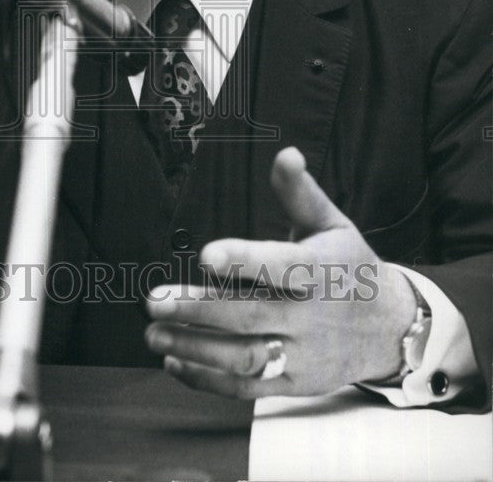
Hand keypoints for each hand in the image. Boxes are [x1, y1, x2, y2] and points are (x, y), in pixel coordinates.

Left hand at [145, 146, 418, 398]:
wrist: (388, 327)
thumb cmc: (349, 266)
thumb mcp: (331, 223)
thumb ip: (299, 192)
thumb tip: (286, 153)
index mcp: (320, 270)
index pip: (281, 266)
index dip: (245, 260)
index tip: (205, 256)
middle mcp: (311, 316)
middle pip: (250, 316)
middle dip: (197, 310)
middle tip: (153, 301)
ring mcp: (303, 354)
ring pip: (245, 358)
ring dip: (194, 348)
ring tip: (153, 333)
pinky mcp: (294, 384)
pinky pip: (248, 388)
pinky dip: (207, 379)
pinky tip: (175, 361)